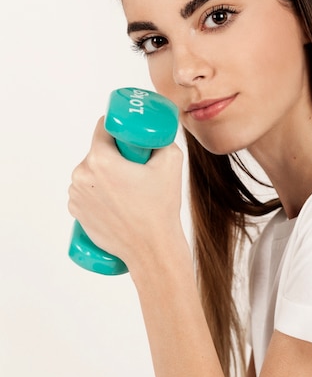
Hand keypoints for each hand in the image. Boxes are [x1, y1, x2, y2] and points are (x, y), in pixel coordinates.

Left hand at [68, 117, 183, 267]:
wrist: (152, 248)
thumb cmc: (161, 208)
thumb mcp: (171, 161)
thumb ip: (162, 139)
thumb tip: (157, 130)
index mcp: (100, 159)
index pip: (104, 127)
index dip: (119, 127)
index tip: (131, 136)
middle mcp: (81, 174)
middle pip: (98, 150)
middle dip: (116, 153)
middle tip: (137, 166)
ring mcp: (76, 194)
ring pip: (91, 170)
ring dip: (106, 172)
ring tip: (128, 187)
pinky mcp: (76, 210)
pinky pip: (86, 189)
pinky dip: (98, 190)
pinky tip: (117, 199)